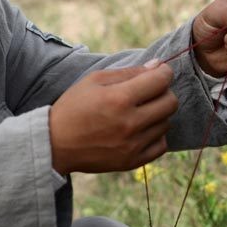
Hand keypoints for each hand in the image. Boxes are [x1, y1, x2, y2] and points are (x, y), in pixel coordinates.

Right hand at [49, 64, 176, 173]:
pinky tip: (140, 130)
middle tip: (149, 92)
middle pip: (171, 102)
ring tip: (139, 112)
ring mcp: (133, 145)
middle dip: (164, 92)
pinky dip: (155, 135)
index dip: (164, 72)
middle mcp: (130, 123)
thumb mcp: (94, 80)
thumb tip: (157, 65)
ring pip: (166, 123)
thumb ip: (127, 72)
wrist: (55, 143)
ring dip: (157, 114)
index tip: (159, 72)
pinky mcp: (132, 161)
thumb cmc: (73, 107)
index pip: (161, 80)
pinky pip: (161, 145)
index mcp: (119, 98)